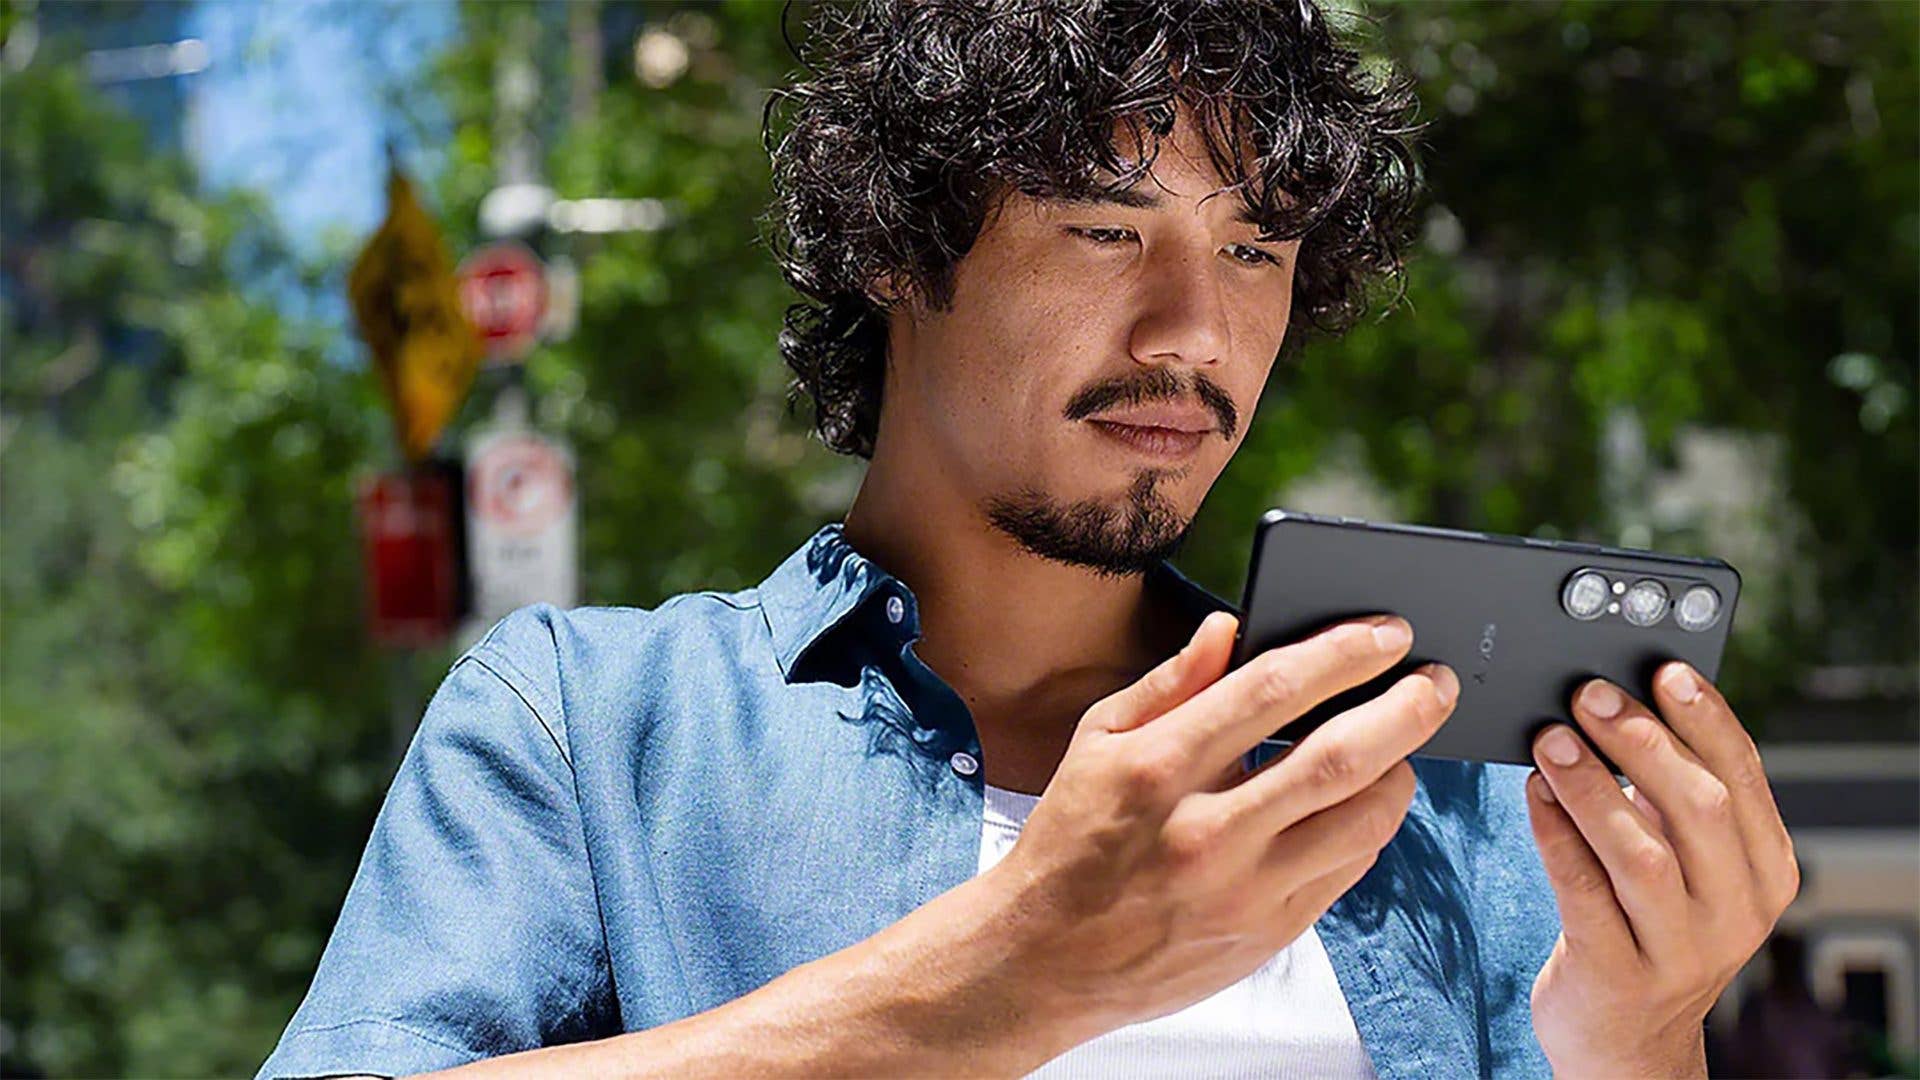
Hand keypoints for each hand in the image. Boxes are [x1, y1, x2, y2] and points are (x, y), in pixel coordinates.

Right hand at [988, 609, 1458, 1040]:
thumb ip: (1169, 683)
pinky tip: (1369, 798)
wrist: (1045, 957)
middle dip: (1405, 708)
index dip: (1341, 653)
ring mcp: (1243, 889)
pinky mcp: (1266, 934)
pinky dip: (1371, 826)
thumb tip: (1228, 628)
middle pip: (1339, 757)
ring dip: (1400, 770)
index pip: (1272, 690)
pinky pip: (1347, 870)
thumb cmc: (1071, 837)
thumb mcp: (1098, 741)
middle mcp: (1206, 830)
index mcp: (1159, 767)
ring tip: (1406, 740)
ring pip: (1361, 821)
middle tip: (1437, 681)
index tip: (1387, 632)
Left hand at [1526, 662, 1799, 1077]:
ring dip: (1591, 786)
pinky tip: (1534, 795)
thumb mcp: (1686, 864)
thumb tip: (1623, 701)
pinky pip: (1584, 892)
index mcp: (1763, 870)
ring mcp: (1679, 950)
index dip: (1704, 718)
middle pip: (1697, 808)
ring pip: (1640, 852)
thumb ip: (1670, 796)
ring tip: (1549, 739)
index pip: (1743, 777)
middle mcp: (1733, 912)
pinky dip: (1556, 836)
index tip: (1664, 670)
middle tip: (1587, 695)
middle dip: (1640, 741)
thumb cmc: (1647, 924)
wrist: (1626, 1038)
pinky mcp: (1617, 975)